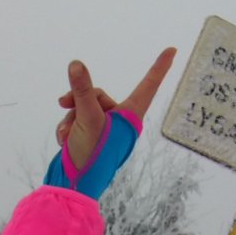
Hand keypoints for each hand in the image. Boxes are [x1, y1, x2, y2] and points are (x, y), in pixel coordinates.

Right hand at [54, 47, 176, 171]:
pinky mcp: (91, 137)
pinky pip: (77, 120)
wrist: (75, 184)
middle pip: (99, 95)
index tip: (173, 50)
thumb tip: (76, 64)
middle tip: (63, 103)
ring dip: (71, 118)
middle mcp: (120, 121)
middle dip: (78, 99)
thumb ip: (82, 89)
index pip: (148, 84)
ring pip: (83, 108)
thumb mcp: (86, 117)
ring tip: (67, 134)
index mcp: (130, 116)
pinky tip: (64, 141)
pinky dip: (68, 128)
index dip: (159, 67)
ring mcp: (105, 129)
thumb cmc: (91, 154)